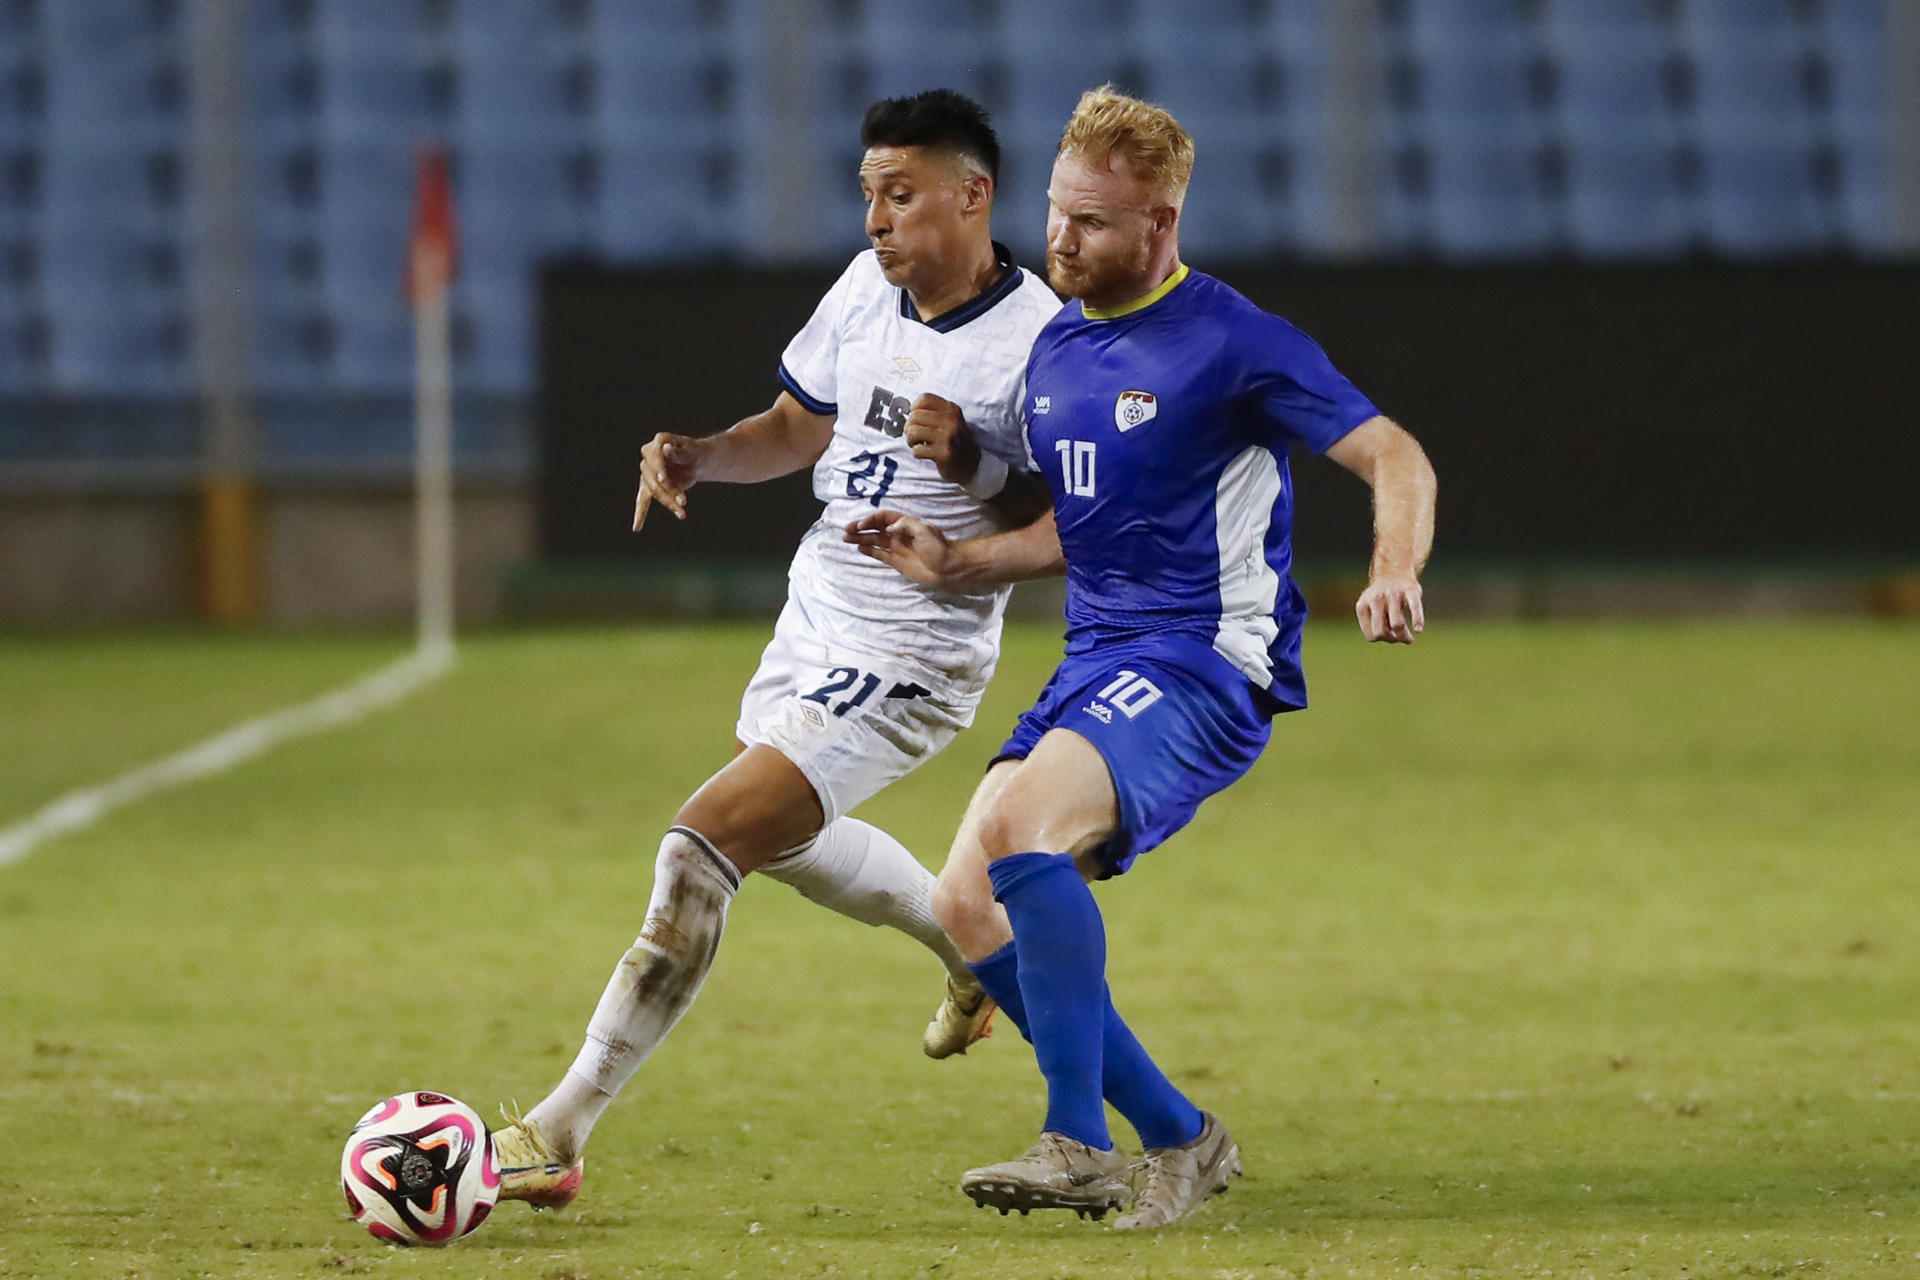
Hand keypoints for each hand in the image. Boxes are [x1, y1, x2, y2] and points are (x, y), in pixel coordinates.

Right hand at [634, 433, 702, 530]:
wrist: (699, 461)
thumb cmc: (697, 454)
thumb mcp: (693, 453)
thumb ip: (679, 453)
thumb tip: (666, 449)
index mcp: (660, 441)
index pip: (655, 456)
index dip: (659, 468)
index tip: (663, 478)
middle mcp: (649, 454)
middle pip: (654, 476)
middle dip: (668, 490)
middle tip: (683, 502)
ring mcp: (647, 470)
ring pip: (653, 490)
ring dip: (668, 502)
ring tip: (682, 514)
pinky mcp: (649, 485)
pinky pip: (643, 500)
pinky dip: (641, 513)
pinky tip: (637, 526)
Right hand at [843, 509, 957, 585]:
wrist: (947, 568)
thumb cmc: (939, 547)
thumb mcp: (925, 531)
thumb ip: (906, 525)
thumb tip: (888, 528)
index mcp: (905, 524)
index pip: (883, 518)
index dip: (871, 520)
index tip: (861, 526)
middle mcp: (898, 534)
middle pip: (875, 528)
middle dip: (860, 528)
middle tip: (846, 530)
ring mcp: (896, 547)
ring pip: (874, 540)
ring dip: (860, 539)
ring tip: (846, 539)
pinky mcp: (896, 561)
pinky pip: (879, 554)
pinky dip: (869, 551)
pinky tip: (859, 548)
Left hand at [903, 394, 980, 485]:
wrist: (972, 465)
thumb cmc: (956, 442)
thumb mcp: (951, 420)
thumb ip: (934, 412)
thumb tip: (909, 410)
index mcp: (952, 410)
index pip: (924, 399)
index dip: (914, 409)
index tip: (917, 419)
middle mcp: (951, 421)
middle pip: (915, 416)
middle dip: (910, 427)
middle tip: (916, 436)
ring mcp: (948, 437)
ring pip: (913, 432)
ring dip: (911, 441)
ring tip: (919, 444)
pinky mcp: (944, 453)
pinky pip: (917, 450)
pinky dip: (917, 453)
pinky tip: (926, 454)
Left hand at [1355, 574, 1423, 643]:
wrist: (1393, 571)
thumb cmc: (1383, 598)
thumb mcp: (1371, 610)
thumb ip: (1378, 626)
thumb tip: (1394, 639)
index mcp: (1362, 606)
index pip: (1372, 635)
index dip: (1382, 639)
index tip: (1390, 636)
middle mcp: (1376, 599)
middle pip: (1381, 632)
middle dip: (1392, 640)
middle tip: (1400, 639)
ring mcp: (1393, 594)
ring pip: (1397, 625)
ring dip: (1404, 636)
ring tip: (1409, 638)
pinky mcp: (1410, 590)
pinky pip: (1414, 608)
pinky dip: (1417, 620)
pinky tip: (1418, 629)